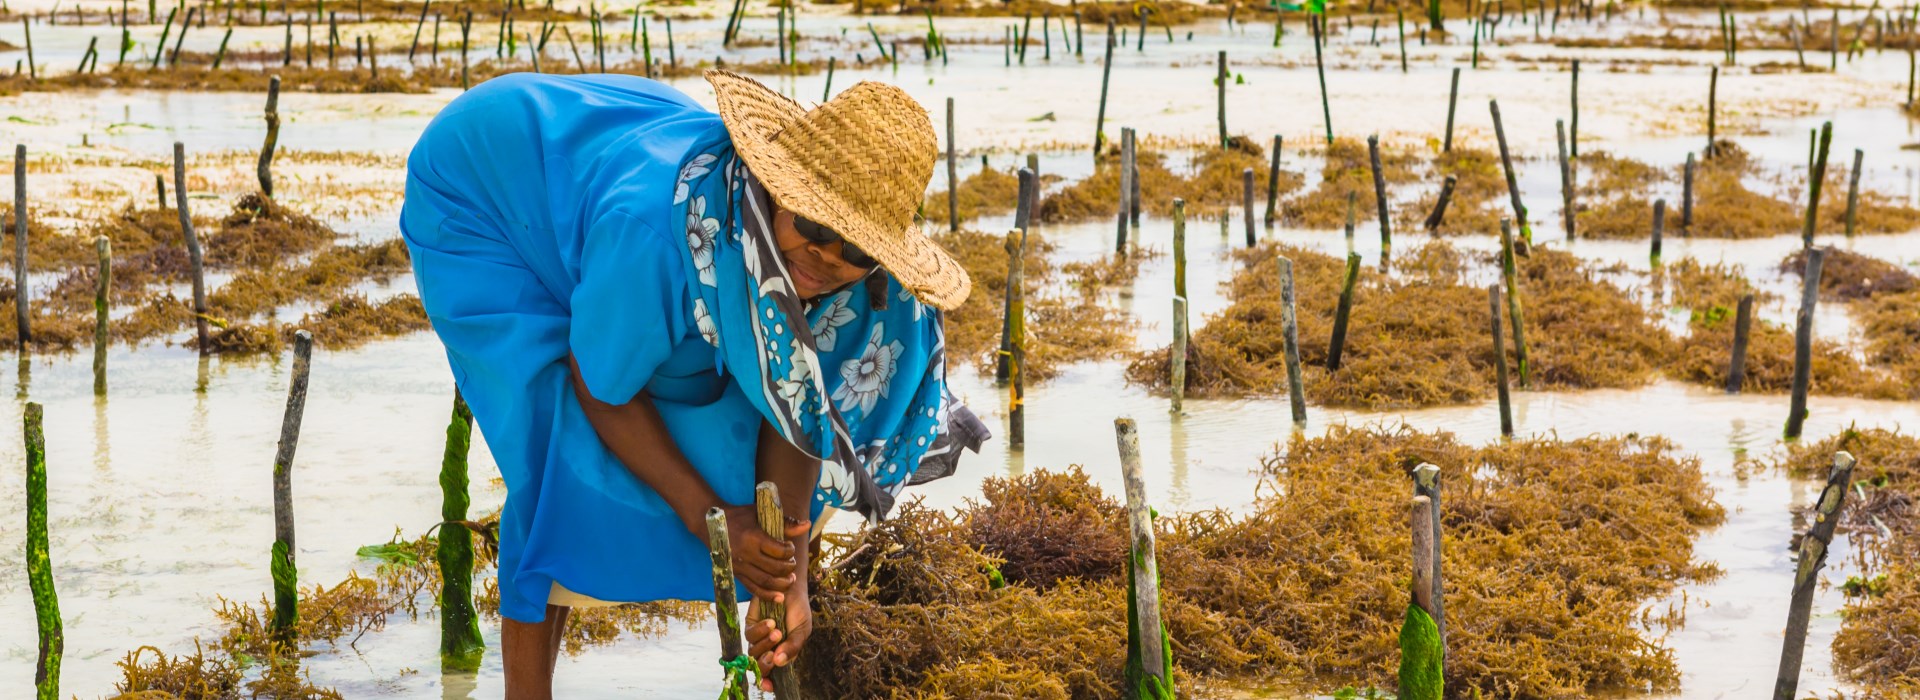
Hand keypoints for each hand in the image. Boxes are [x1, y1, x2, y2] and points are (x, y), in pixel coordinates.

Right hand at [720, 504, 809, 602]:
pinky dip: (768, 595)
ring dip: (782, 584)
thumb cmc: (740, 516)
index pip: (779, 551)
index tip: (790, 547)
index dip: (790, 551)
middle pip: (775, 569)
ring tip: (790, 579)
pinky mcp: (735, 574)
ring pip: (766, 582)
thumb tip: (807, 525)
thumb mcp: (761, 513)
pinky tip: (779, 597)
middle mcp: (745, 554)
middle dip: (789, 568)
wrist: (710, 523)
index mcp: (753, 537)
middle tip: (792, 564)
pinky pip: (753, 589)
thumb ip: (785, 522)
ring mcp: (739, 566)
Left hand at [745, 575, 811, 691]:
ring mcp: (758, 638)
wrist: (790, 588)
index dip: (768, 682)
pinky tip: (770, 622)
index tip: (768, 685)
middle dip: (765, 664)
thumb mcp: (802, 631)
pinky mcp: (750, 625)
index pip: (773, 675)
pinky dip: (760, 630)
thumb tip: (780, 663)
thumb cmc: (799, 611)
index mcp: (782, 655)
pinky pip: (750, 635)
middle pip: (759, 667)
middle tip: (773, 655)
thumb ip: (793, 648)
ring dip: (765, 644)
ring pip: (753, 652)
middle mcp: (768, 649)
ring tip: (777, 632)